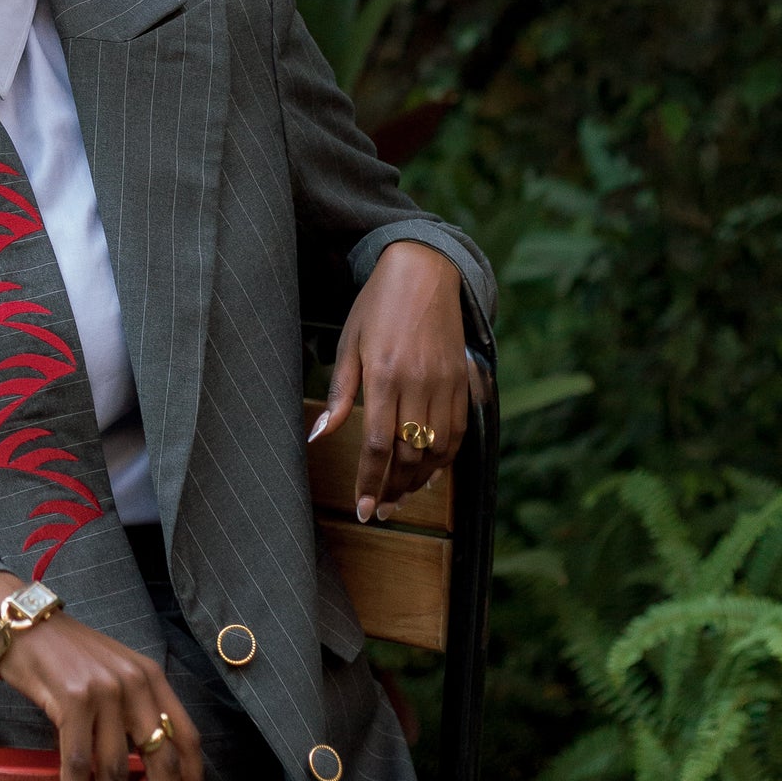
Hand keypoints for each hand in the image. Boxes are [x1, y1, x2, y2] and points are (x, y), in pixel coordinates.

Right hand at [0, 571, 202, 780]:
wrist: (17, 620)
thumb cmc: (63, 657)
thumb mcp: (111, 676)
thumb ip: (130, 714)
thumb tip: (139, 776)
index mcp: (152, 679)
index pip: (186, 738)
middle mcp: (135, 683)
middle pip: (161, 762)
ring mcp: (104, 691)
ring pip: (116, 772)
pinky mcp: (71, 699)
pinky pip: (76, 764)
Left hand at [311, 239, 476, 521]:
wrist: (424, 271)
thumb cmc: (377, 306)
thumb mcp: (349, 343)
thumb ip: (339, 393)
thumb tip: (318, 436)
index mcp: (384, 374)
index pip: (378, 444)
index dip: (370, 481)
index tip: (363, 508)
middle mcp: (418, 383)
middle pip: (409, 454)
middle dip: (393, 488)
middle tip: (380, 510)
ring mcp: (445, 383)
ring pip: (437, 449)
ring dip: (418, 480)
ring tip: (401, 496)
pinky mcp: (462, 381)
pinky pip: (459, 431)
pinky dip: (445, 458)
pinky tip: (429, 471)